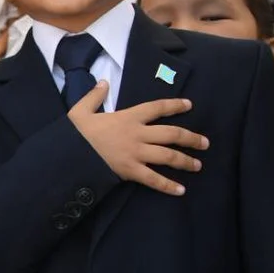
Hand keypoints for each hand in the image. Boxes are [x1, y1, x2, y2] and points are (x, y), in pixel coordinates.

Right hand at [68, 82, 207, 195]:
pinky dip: (168, 185)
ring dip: (186, 161)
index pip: (157, 108)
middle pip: (172, 134)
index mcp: (128, 117)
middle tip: (205, 143)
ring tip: (198, 165)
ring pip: (168, 156)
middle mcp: (137, 134)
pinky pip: (154, 179)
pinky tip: (181, 190)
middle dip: (191, 138)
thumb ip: (94, 95)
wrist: (68, 155)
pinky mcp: (131, 171)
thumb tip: (103, 82)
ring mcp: (136, 153)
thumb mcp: (81, 110)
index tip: (189, 105)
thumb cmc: (75, 133)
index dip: (175, 106)